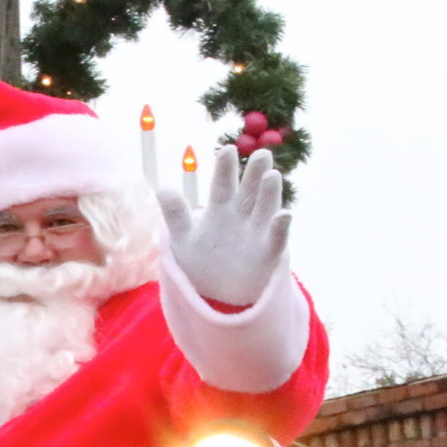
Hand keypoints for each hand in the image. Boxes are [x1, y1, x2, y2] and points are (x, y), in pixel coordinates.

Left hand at [158, 146, 289, 306]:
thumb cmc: (200, 262)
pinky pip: (276, 239)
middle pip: (248, 191)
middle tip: (261, 154)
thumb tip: (161, 187)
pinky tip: (284, 215)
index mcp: (220, 209)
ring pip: (265, 208)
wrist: (217, 295)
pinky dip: (280, 228)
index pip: (221, 185)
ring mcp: (256, 232)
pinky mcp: (268, 253)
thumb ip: (175, 214)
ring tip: (272, 176)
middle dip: (254, 173)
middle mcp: (241, 215)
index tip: (226, 150)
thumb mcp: (183, 239)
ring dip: (269, 194)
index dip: (224, 169)